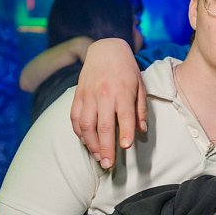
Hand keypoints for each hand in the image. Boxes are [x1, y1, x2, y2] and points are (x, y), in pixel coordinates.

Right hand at [68, 38, 146, 169]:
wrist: (105, 50)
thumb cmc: (127, 71)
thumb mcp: (140, 87)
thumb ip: (140, 110)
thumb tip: (141, 132)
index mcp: (122, 92)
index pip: (124, 115)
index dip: (125, 132)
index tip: (125, 147)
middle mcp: (104, 95)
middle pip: (103, 125)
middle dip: (105, 147)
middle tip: (108, 164)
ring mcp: (88, 95)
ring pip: (85, 124)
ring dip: (91, 144)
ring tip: (98, 157)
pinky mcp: (77, 96)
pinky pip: (74, 117)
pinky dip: (79, 133)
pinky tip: (86, 142)